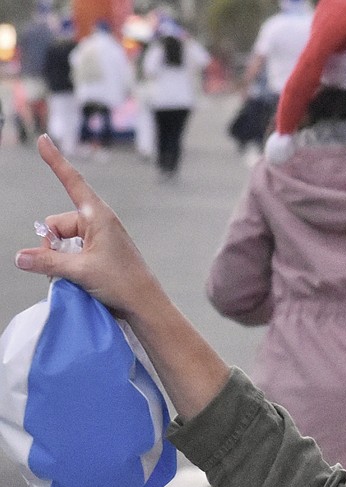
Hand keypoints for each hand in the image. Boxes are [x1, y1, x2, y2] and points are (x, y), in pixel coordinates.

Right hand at [15, 135, 163, 320]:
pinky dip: (68, 266)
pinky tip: (76, 282)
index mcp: (98, 215)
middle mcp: (97, 223)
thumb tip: (20, 258)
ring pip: (62, 243)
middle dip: (52, 246)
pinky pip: (72, 254)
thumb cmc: (122, 283)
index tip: (43, 139)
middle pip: (57, 225)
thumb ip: (47, 262)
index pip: (71, 181)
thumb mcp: (80, 271)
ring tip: (74, 279)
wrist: (145, 306)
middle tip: (62, 269)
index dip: (55, 161)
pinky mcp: (99, 254)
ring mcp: (98, 239)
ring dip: (60, 260)